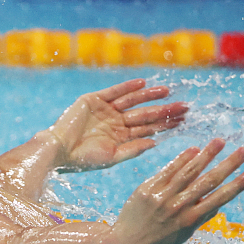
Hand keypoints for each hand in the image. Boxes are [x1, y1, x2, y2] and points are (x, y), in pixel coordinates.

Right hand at [48, 78, 187, 172]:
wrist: (58, 150)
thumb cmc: (83, 160)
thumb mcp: (112, 157)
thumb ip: (133, 148)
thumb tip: (156, 143)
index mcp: (121, 137)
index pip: (148, 129)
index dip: (165, 124)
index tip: (183, 120)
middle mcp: (115, 122)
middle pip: (145, 114)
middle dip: (164, 110)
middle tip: (185, 106)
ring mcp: (105, 110)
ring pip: (132, 100)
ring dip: (149, 95)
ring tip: (167, 91)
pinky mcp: (93, 100)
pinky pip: (114, 91)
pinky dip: (128, 87)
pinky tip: (143, 83)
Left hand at [104, 139, 243, 243]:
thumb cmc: (158, 241)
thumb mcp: (183, 234)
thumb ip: (199, 217)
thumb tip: (218, 202)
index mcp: (190, 221)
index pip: (220, 198)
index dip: (238, 184)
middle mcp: (178, 208)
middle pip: (208, 181)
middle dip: (228, 165)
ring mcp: (162, 197)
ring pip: (189, 172)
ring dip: (207, 155)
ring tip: (221, 141)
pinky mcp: (148, 188)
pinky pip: (168, 171)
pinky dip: (181, 159)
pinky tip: (194, 149)